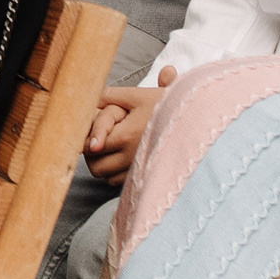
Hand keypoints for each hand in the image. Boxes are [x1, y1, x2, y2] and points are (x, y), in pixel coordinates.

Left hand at [85, 69, 172, 185]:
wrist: (195, 121)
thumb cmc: (164, 105)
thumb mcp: (136, 96)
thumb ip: (109, 96)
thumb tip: (87, 96)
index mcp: (126, 136)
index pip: (90, 147)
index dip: (84, 140)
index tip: (86, 134)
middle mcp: (132, 157)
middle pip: (95, 166)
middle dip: (91, 155)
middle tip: (94, 140)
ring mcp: (140, 169)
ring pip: (106, 177)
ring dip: (103, 165)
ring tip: (107, 148)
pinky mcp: (147, 176)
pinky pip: (120, 183)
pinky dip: (116, 173)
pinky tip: (120, 157)